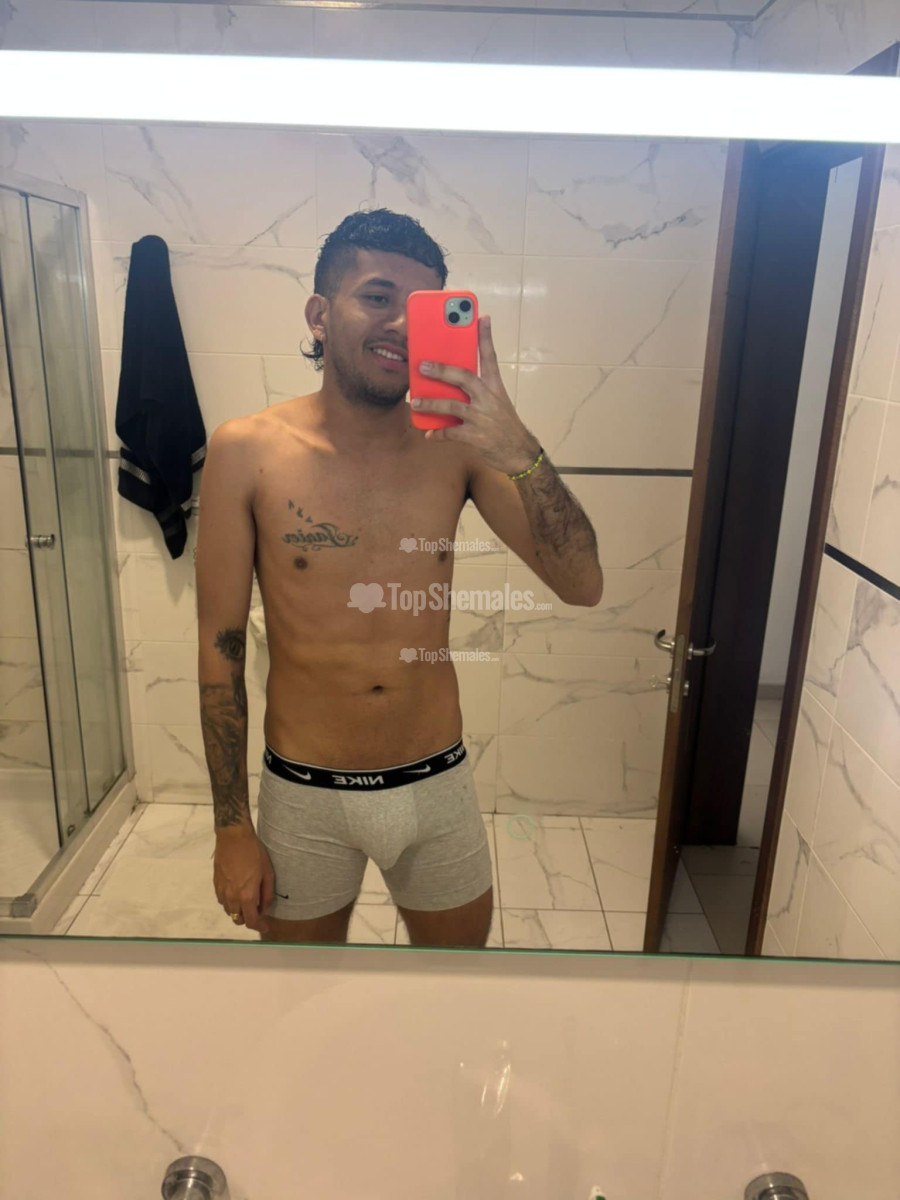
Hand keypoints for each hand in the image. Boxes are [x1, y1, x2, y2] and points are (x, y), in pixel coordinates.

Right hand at [213, 826, 274, 932]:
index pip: (251, 921)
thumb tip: (264, 909)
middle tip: (257, 911)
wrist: (233, 837)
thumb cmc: (254, 852)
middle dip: (249, 919)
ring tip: (248, 900)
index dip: (260, 927)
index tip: (265, 927)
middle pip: (238, 919)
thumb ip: (267, 894)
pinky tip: (237, 892)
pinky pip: (222, 901)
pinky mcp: (216, 884)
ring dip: (239, 911)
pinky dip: (230, 902)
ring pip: (229, 911)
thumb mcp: (268, 873)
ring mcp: (222, 891)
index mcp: (247, 895)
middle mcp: (232, 897)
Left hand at [411, 315, 540, 475]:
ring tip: (415, 402)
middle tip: (423, 365)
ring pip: (452, 406)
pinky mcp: (476, 436)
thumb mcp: (497, 403)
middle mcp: (489, 399)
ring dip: (431, 404)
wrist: (519, 453)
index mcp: (495, 387)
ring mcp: (482, 417)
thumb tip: (450, 384)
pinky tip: (428, 434)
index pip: (490, 357)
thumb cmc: (504, 425)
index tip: (482, 317)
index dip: (485, 337)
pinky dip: (438, 433)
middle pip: (464, 378)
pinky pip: (451, 433)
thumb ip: (478, 391)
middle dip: (442, 370)